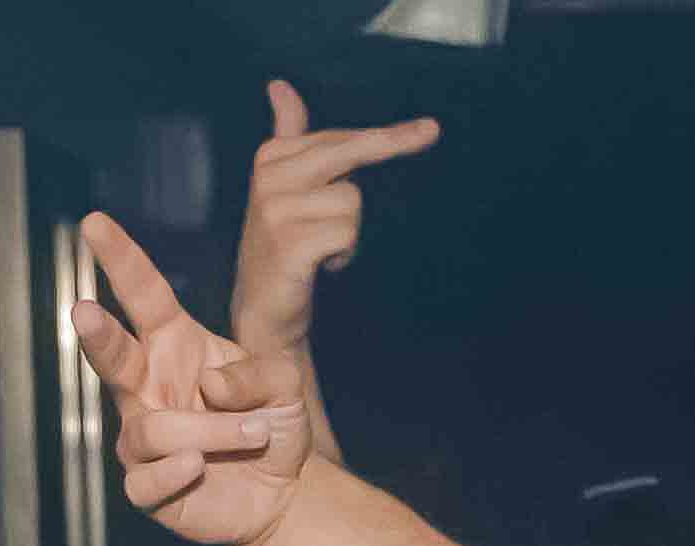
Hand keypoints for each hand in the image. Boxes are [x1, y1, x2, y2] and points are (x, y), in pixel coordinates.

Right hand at [72, 215, 311, 545]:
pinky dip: (175, 472)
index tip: (94, 223)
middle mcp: (149, 388)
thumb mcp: (283, 384)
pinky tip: (200, 467)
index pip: (144, 296)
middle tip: (86, 311)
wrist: (282, 493)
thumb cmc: (273, 425)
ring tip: (253, 434)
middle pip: (113, 356)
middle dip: (98, 335)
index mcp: (175, 346)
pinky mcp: (146, 488)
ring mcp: (143, 439)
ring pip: (152, 429)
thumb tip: (210, 386)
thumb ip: (256, 372)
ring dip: (210, 430)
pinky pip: (145, 479)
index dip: (120, 260)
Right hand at [231, 80, 437, 363]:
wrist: (261, 311)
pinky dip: (343, 254)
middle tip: (432, 131)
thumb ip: (288, 133)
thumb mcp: (283, 185)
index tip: (430, 129)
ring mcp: (276, 210)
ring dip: (349, 232)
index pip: (340, 138)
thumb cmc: (282, 244)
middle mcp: (270, 177)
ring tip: (321, 248)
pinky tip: (320, 265)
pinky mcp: (289, 243)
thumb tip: (279, 85)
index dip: (388, 136)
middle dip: (393, 143)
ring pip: (353, 202)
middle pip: (350, 152)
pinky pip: (346, 233)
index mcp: (271, 156)